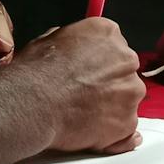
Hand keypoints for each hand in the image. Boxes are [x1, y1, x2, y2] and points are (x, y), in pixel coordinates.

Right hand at [11, 18, 145, 154]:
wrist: (33, 105)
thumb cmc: (37, 75)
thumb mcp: (49, 40)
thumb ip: (73, 43)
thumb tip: (73, 49)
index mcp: (107, 33)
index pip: (114, 44)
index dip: (99, 59)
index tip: (90, 69)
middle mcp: (125, 59)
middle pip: (124, 71)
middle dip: (107, 82)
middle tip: (84, 92)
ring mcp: (130, 92)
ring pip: (126, 99)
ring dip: (110, 105)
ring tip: (82, 111)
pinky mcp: (128, 121)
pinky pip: (125, 126)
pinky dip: (111, 130)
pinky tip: (89, 127)